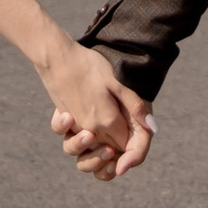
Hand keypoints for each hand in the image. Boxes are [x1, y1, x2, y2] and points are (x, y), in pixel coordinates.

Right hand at [46, 41, 152, 180]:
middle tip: (122, 133)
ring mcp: (76, 127)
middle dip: (117, 149)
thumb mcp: (116, 81)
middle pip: (108, 149)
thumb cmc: (89, 65)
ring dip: (98, 147)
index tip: (135, 131)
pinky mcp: (65, 122)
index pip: (126, 145)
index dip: (133, 144)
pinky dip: (82, 137)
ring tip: (105, 134)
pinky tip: (86, 124)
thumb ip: (134, 105)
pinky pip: (75, 138)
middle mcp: (91, 129)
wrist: (56, 57)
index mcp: (107, 121)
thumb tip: (152, 127)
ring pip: (90, 148)